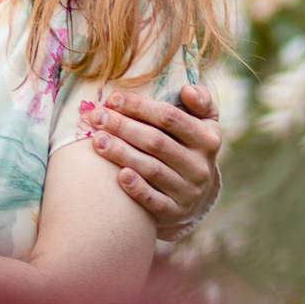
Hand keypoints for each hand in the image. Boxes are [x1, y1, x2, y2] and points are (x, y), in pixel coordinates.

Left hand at [81, 83, 221, 240]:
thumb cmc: (191, 146)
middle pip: (156, 142)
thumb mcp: (204, 121)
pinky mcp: (175, 213)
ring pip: (152, 169)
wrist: (198, 194)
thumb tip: (187, 90)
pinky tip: (118, 175)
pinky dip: (137, 188)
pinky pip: (154, 201)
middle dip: (123, 127)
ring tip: (97, 141)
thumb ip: (200, 101)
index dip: (139, 106)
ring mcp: (189, 191)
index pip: (170, 117)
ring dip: (121, 153)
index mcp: (208, 138)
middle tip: (96, 117)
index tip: (113, 98)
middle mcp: (201, 166)